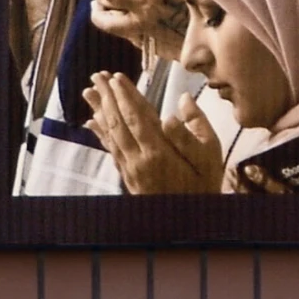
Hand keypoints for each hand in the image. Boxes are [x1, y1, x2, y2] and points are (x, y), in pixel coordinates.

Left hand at [84, 71, 222, 195]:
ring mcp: (130, 169)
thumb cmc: (204, 186)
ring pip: (110, 134)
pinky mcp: (127, 176)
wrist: (187, 224)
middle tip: (97, 74)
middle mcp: (139, 160)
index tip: (116, 77)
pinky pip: (110, 149)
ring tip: (88, 91)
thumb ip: (196, 128)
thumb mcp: (211, 156)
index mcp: (160, 152)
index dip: (125, 96)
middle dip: (107, 96)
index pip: (137, 117)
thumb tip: (181, 101)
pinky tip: (91, 121)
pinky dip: (100, 133)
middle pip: (118, 122)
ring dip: (99, 110)